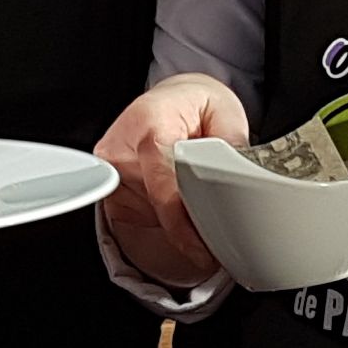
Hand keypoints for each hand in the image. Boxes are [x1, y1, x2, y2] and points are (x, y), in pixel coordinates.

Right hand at [96, 71, 248, 290]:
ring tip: (191, 188)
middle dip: (188, 222)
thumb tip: (240, 181)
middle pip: (155, 207)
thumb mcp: (225, 113)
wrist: (171, 97)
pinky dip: (159, 216)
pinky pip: (136, 218)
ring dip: (174, 217)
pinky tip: (172, 194)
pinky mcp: (108, 187)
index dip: (184, 226)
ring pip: (147, 216)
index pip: (163, 186)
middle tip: (214, 219)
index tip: (203, 250)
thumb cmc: (195, 104)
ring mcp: (109, 168)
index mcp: (150, 123)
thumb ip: (232, 146)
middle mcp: (120, 146)